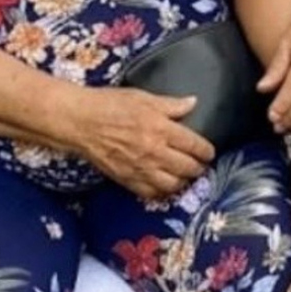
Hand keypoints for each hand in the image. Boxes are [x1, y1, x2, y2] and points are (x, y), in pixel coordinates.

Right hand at [72, 87, 214, 201]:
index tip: (209, 152)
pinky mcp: (127, 180)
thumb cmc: (111, 104)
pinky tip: (165, 185)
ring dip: (183, 182)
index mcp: (162, 129)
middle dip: (198, 168)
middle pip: (188, 168)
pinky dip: (162, 192)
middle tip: (200, 165)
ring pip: (173, 185)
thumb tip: (193, 103)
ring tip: (185, 176)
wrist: (81, 122)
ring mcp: (141, 169)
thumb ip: (171, 104)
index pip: (194, 145)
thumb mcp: (144, 97)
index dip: (206, 151)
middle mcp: (155, 152)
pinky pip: (152, 194)